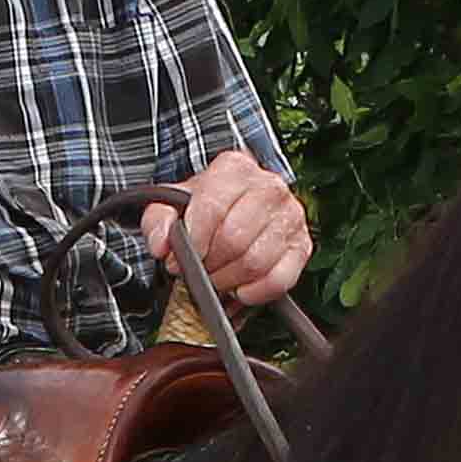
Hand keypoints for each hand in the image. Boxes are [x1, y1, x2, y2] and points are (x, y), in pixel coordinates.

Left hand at [141, 152, 312, 310]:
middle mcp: (269, 187)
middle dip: (210, 266)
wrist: (235, 207)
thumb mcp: (172, 205)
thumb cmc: (205, 207)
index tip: (178, 261)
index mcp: (235, 169)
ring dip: (229, 281)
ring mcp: (290, 216)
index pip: (213, 208)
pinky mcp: (302, 245)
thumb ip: (158, 221)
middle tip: (199, 273)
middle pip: (234, 239)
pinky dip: (256, 292)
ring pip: (256, 262)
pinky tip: (240, 290)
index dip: (192, 243)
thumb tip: (162, 245)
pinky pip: (281, 279)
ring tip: (217, 280)